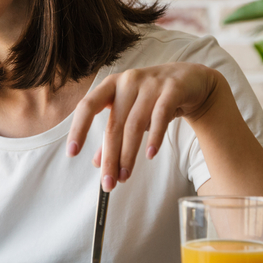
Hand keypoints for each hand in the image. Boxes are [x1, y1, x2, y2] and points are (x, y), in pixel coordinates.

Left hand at [65, 63, 222, 190]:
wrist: (191, 80)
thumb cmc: (153, 97)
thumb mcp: (130, 112)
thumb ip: (114, 135)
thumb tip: (98, 162)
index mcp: (111, 85)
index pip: (87, 106)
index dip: (78, 129)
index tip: (71, 153)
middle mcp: (128, 82)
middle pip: (114, 124)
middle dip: (110, 157)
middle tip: (108, 182)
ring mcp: (150, 84)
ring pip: (135, 125)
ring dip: (129, 154)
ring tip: (125, 175)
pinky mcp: (172, 90)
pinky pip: (160, 116)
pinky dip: (154, 137)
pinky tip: (149, 155)